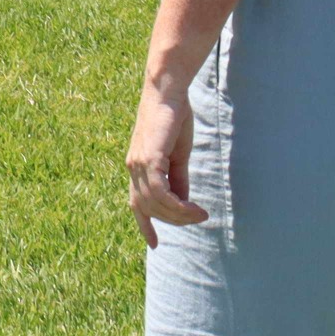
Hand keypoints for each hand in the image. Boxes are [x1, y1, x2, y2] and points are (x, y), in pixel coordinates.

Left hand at [125, 80, 205, 245]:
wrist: (168, 91)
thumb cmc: (173, 119)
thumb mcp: (177, 155)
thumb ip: (178, 179)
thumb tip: (183, 203)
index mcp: (137, 167)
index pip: (136, 203)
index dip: (145, 225)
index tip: (154, 245)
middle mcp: (133, 167)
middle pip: (149, 208)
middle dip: (174, 220)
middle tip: (199, 218)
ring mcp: (138, 163)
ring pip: (155, 203)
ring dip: (179, 215)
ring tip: (201, 215)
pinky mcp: (148, 157)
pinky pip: (160, 191)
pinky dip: (177, 204)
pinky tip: (193, 208)